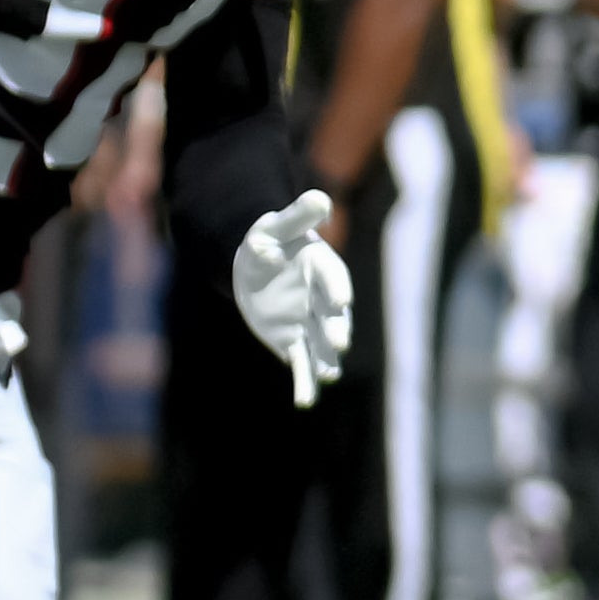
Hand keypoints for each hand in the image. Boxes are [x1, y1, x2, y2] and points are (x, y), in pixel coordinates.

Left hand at [229, 187, 353, 407]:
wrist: (258, 262)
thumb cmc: (270, 238)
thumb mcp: (277, 224)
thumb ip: (298, 215)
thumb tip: (319, 198)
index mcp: (323, 268)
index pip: (333, 279)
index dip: (336, 289)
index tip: (339, 301)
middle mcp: (322, 299)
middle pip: (332, 317)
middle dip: (335, 329)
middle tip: (337, 343)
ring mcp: (309, 322)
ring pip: (320, 345)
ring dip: (324, 360)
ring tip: (328, 375)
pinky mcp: (293, 340)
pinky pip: (300, 363)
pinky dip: (303, 382)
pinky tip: (304, 401)